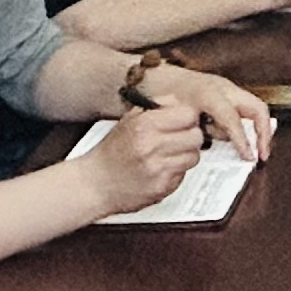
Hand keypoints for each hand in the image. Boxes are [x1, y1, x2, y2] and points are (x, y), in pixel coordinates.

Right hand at [71, 99, 206, 212]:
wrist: (95, 184)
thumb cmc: (111, 152)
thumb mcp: (129, 120)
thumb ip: (157, 107)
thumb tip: (181, 102)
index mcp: (144, 125)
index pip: (188, 115)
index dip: (188, 117)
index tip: (183, 120)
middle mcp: (151, 146)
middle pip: (196, 136)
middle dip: (190, 135)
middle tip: (180, 137)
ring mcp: (157, 169)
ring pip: (193, 156)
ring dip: (186, 154)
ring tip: (169, 154)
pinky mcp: (161, 188)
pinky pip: (183, 175)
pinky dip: (176, 171)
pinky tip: (161, 169)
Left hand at [133, 59, 275, 165]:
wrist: (162, 77)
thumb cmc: (165, 95)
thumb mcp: (173, 115)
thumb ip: (189, 132)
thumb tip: (204, 151)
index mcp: (208, 93)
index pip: (231, 117)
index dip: (241, 138)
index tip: (247, 156)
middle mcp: (224, 89)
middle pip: (257, 108)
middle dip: (264, 132)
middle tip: (263, 155)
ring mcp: (229, 90)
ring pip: (255, 110)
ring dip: (259, 132)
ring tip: (255, 152)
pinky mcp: (230, 95)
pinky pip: (246, 113)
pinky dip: (248, 128)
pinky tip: (241, 144)